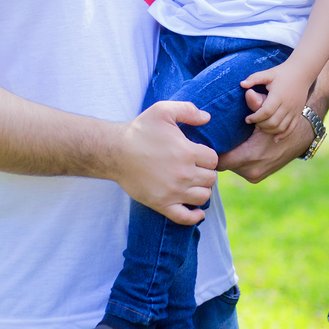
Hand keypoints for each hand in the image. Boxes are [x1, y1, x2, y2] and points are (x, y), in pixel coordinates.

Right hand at [116, 101, 218, 224]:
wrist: (115, 151)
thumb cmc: (139, 130)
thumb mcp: (162, 110)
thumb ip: (187, 110)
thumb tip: (207, 117)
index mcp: (187, 152)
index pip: (213, 160)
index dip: (208, 157)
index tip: (198, 154)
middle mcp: (184, 174)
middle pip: (211, 179)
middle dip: (206, 172)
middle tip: (196, 168)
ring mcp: (173, 192)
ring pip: (203, 197)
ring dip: (202, 190)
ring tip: (194, 183)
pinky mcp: (161, 204)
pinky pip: (185, 218)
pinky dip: (195, 216)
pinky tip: (197, 211)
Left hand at [218, 90, 313, 182]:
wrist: (300, 138)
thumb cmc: (280, 122)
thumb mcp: (268, 111)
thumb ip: (256, 103)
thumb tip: (248, 92)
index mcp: (252, 156)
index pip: (220, 162)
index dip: (212, 152)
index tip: (208, 141)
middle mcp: (252, 171)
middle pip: (224, 165)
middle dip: (220, 153)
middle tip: (216, 139)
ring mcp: (255, 176)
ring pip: (232, 168)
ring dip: (230, 157)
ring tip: (228, 143)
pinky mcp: (257, 178)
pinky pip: (240, 170)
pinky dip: (238, 162)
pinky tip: (237, 149)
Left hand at [240, 61, 311, 139]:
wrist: (302, 72)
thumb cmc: (282, 73)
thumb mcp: (268, 73)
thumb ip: (254, 78)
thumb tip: (241, 84)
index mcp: (279, 96)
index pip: (265, 112)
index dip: (255, 118)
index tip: (247, 119)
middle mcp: (287, 105)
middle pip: (273, 122)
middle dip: (260, 125)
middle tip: (253, 122)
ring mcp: (294, 110)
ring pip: (281, 127)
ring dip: (270, 130)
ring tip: (261, 127)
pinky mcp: (298, 113)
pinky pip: (291, 128)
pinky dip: (283, 135)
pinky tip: (275, 138)